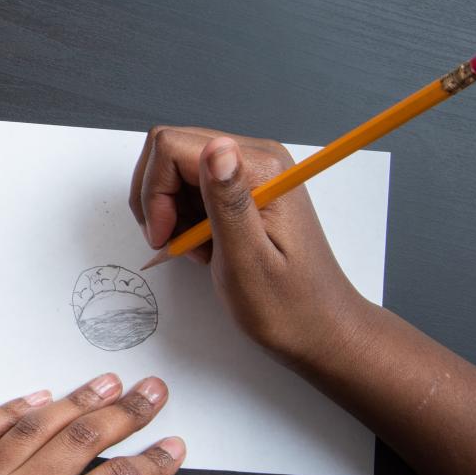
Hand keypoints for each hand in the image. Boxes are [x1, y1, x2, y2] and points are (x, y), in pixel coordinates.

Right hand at [130, 126, 372, 362]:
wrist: (320, 326)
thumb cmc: (287, 305)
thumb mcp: (248, 260)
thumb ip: (228, 203)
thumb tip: (216, 149)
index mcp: (261, 169)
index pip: (173, 148)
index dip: (155, 192)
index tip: (165, 235)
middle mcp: (258, 158)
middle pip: (171, 151)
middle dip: (157, 199)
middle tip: (171, 241)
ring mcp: (252, 170)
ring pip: (177, 168)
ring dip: (170, 209)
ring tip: (193, 247)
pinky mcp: (246, 187)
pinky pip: (193, 184)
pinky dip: (184, 214)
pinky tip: (203, 244)